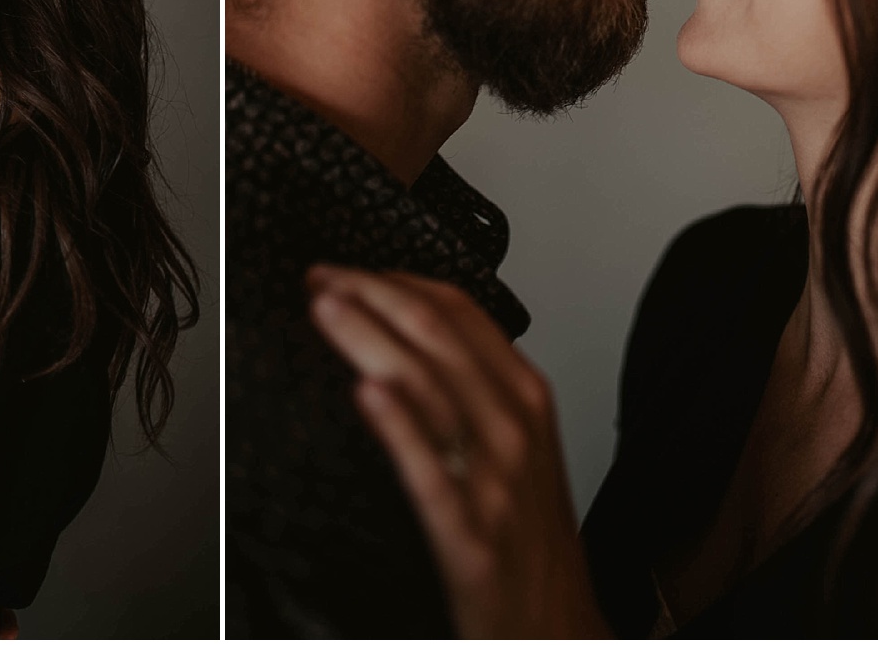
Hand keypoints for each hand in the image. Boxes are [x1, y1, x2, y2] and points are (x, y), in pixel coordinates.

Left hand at [306, 266, 608, 638]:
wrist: (559, 629)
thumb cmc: (530, 539)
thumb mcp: (517, 445)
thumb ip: (473, 386)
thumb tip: (408, 335)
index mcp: (524, 396)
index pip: (458, 309)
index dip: (392, 279)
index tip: (343, 268)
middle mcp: (511, 426)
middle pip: (436, 335)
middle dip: (370, 295)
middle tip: (317, 277)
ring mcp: (493, 478)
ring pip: (428, 384)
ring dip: (371, 337)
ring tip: (326, 309)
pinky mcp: (471, 533)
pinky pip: (430, 469)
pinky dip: (399, 426)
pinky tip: (367, 395)